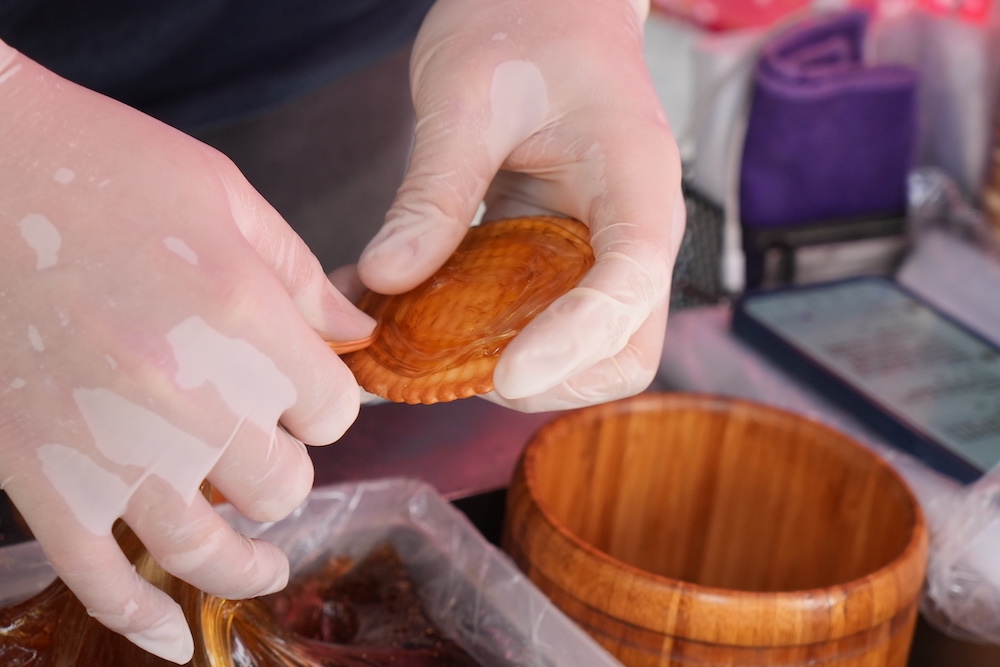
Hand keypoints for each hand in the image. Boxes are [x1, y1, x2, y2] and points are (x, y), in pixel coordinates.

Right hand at [0, 45, 372, 662]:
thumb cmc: (103, 164)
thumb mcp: (226, 195)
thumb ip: (304, 276)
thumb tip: (360, 337)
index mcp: (244, 316)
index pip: (334, 411)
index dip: (327, 405)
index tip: (308, 393)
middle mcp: (186, 393)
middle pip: (282, 484)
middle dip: (286, 467)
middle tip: (267, 445)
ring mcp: (108, 443)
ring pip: (206, 548)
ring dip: (245, 564)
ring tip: (264, 564)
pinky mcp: (38, 472)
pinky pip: (97, 576)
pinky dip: (139, 620)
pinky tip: (174, 642)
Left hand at [356, 0, 683, 411]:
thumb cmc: (521, 22)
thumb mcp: (467, 99)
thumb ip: (434, 191)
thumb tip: (385, 277)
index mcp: (636, 184)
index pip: (628, 288)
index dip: (574, 344)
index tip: (504, 375)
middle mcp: (630, 232)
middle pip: (624, 350)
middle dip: (551, 376)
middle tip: (464, 365)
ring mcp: (597, 248)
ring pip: (582, 351)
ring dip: (508, 364)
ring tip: (426, 350)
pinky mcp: (554, 253)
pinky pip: (531, 317)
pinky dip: (478, 333)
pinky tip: (409, 315)